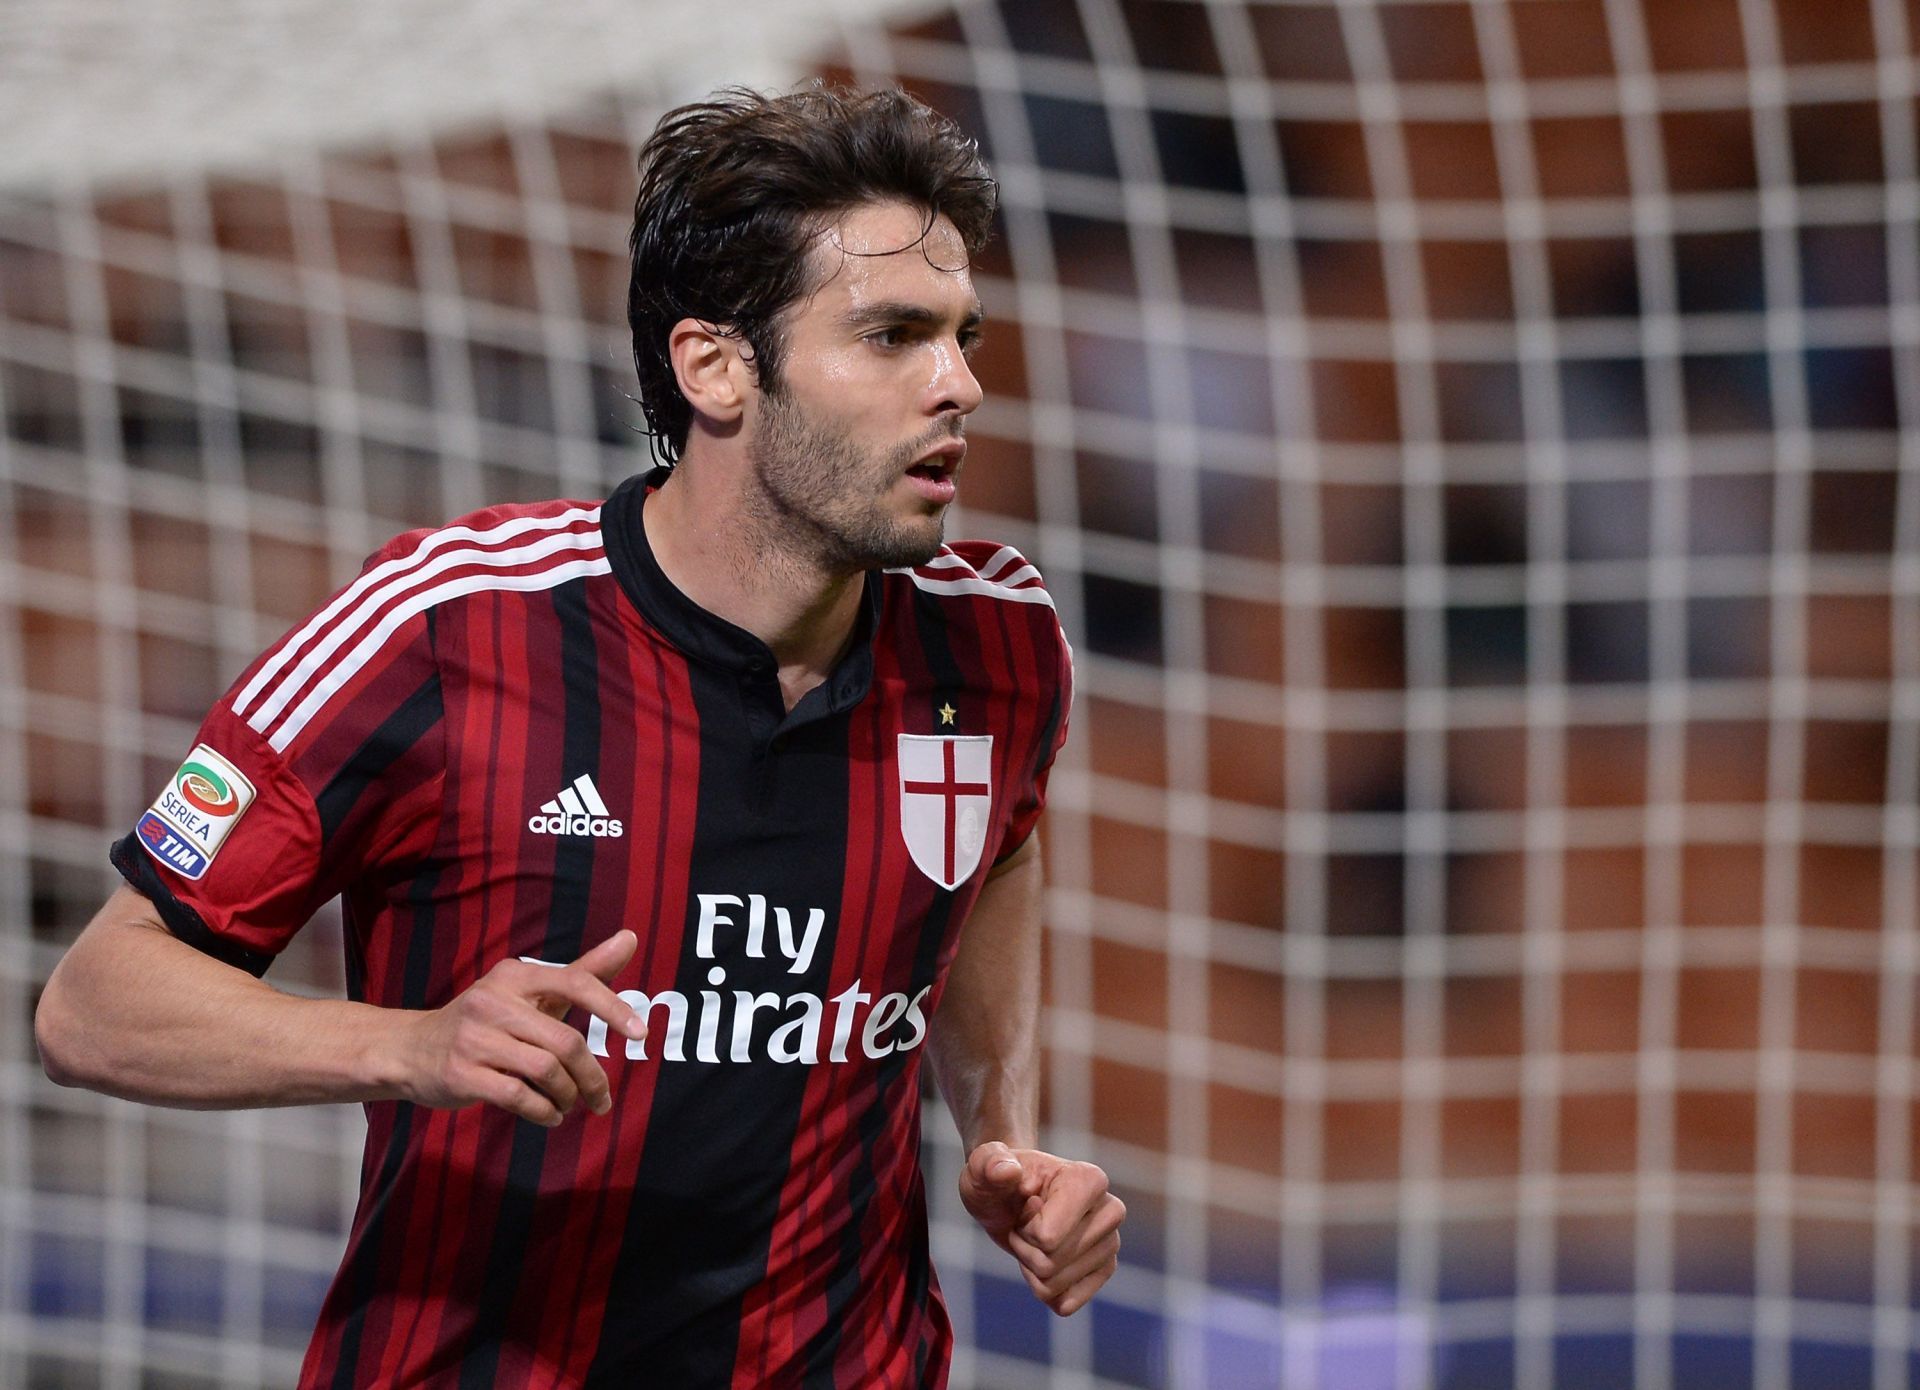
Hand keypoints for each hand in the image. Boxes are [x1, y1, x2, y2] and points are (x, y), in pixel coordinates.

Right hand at [391, 930, 642, 1126]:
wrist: (411, 1049)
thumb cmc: (488, 1020)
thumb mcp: (532, 991)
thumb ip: (584, 970)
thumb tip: (631, 937)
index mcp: (515, 976)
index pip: (575, 983)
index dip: (612, 1007)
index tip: (640, 1034)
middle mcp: (493, 1001)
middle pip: (565, 1041)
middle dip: (591, 1075)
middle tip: (601, 1097)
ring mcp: (475, 1039)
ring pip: (545, 1070)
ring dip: (568, 1095)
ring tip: (570, 1104)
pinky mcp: (461, 1074)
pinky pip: (519, 1097)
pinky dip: (544, 1111)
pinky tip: (550, 1115)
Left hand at [958, 1141, 1124, 1315]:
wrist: (1009, 1195)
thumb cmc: (997, 1178)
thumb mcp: (982, 1168)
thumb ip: (988, 1163)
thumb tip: (1007, 1171)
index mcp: (1090, 1180)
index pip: (1048, 1238)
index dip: (1024, 1229)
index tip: (1024, 1204)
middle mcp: (1111, 1211)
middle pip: (1051, 1264)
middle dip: (1025, 1249)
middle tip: (1024, 1223)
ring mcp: (1111, 1242)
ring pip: (1055, 1286)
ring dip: (1032, 1267)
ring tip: (1033, 1236)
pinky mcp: (1105, 1269)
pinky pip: (1065, 1303)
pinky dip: (1043, 1289)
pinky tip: (1043, 1260)